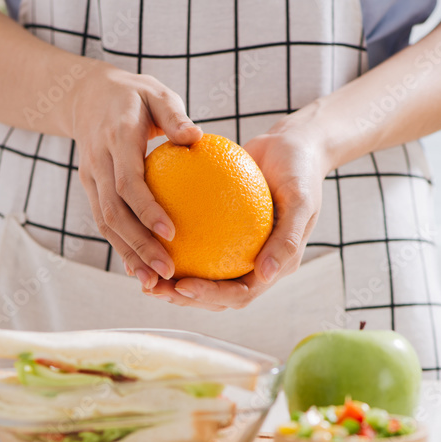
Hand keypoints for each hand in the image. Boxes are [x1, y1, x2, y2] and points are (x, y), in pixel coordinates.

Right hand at [73, 65, 201, 289]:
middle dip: (138, 246)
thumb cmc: (134, 95)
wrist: (85, 95)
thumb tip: (198, 138)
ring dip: (128, 255)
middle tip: (167, 271)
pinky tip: (142, 270)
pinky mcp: (90, 189)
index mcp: (115, 139)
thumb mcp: (156, 93)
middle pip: (113, 213)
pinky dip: (121, 247)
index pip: (128, 181)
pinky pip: (105, 222)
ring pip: (105, 224)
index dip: (146, 209)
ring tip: (154, 282)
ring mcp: (90, 178)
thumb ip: (174, 116)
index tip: (171, 233)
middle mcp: (97, 163)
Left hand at [145, 128, 327, 309]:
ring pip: (198, 271)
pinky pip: (190, 237)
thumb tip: (265, 274)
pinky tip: (143, 232)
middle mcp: (251, 264)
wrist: (292, 144)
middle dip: (181, 297)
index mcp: (272, 266)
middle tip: (152, 287)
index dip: (210, 297)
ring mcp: (233, 247)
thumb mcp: (301, 200)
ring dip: (169, 277)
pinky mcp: (218, 229)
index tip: (182, 286)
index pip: (238, 294)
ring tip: (139, 270)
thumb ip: (287, 238)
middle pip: (213, 293)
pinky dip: (167, 241)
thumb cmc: (301, 170)